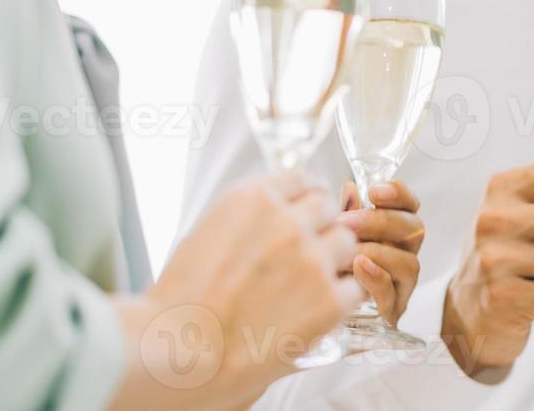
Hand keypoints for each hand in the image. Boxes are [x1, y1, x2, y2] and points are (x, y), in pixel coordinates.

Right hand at [111, 171, 362, 410]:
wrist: (178, 353)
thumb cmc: (182, 302)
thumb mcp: (207, 233)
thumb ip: (251, 217)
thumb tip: (281, 212)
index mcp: (254, 199)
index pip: (303, 179)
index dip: (308, 197)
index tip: (310, 210)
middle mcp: (288, 222)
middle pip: (329, 208)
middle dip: (322, 226)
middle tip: (310, 250)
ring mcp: (312, 260)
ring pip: (347, 243)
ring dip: (335, 259)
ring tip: (311, 283)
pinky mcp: (328, 300)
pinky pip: (355, 286)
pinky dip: (343, 296)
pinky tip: (321, 307)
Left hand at [339, 180, 423, 325]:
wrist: (317, 309)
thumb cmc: (330, 264)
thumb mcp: (333, 233)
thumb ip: (345, 213)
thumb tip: (350, 188)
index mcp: (394, 229)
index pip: (410, 205)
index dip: (399, 194)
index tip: (374, 190)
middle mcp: (404, 252)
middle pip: (414, 229)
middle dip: (381, 222)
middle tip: (347, 222)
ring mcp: (401, 282)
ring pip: (409, 263)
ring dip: (378, 252)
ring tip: (348, 251)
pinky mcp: (391, 310)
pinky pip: (393, 295)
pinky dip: (376, 279)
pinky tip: (356, 268)